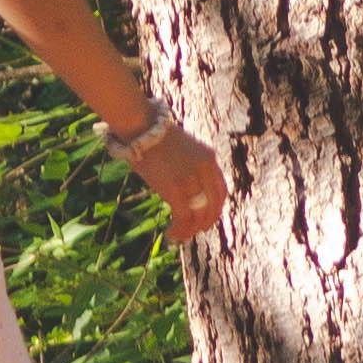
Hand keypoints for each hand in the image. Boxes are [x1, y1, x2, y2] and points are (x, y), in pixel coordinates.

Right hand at [117, 115, 229, 243]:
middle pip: (214, 206)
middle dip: (204, 223)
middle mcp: (205, 169)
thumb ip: (188, 166)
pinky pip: (184, 217)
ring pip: (199, 215)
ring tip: (179, 236)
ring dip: (190, 230)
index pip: (221, 191)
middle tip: (193, 232)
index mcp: (209, 158)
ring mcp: (191, 179)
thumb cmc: (153, 136)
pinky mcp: (176, 188)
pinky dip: (179, 230)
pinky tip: (171, 234)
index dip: (215, 208)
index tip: (205, 218)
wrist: (141, 126)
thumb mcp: (180, 149)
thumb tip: (182, 187)